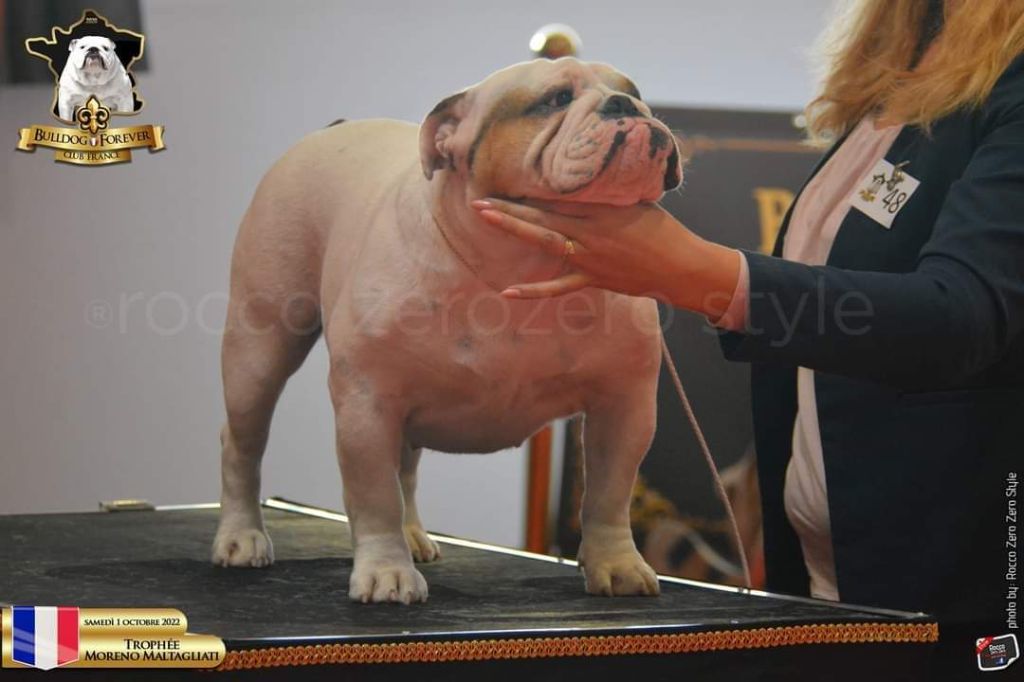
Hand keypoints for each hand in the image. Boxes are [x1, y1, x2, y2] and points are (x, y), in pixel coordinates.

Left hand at [470, 198, 739, 314]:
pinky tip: (508, 292)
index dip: (533, 185)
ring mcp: (590, 257)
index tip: (507, 173)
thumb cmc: (664, 230)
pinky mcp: (593, 279)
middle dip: (510, 206)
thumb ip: (609, 190)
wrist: (682, 267)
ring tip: (486, 217)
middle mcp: (592, 231)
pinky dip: (534, 290)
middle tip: (479, 198)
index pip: (561, 193)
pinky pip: (559, 286)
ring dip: (514, 229)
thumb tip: (588, 174)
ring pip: (545, 241)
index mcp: (604, 207)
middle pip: (544, 215)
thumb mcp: (638, 200)